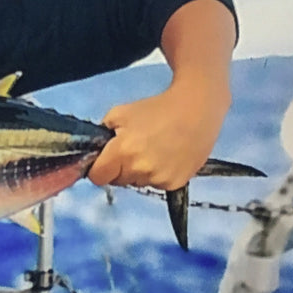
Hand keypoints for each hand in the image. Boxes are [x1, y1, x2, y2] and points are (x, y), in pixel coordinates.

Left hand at [88, 0, 233, 190]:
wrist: (197, 108)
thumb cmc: (156, 108)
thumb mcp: (119, 114)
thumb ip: (103, 135)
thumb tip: (96, 153)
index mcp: (122, 152)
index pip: (97, 177)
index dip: (98, 168)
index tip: (104, 159)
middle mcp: (140, 169)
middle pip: (117, 180)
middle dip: (119, 167)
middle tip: (134, 147)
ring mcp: (159, 178)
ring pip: (137, 183)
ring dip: (140, 171)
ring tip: (154, 148)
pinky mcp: (176, 183)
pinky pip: (157, 184)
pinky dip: (158, 174)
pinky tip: (167, 155)